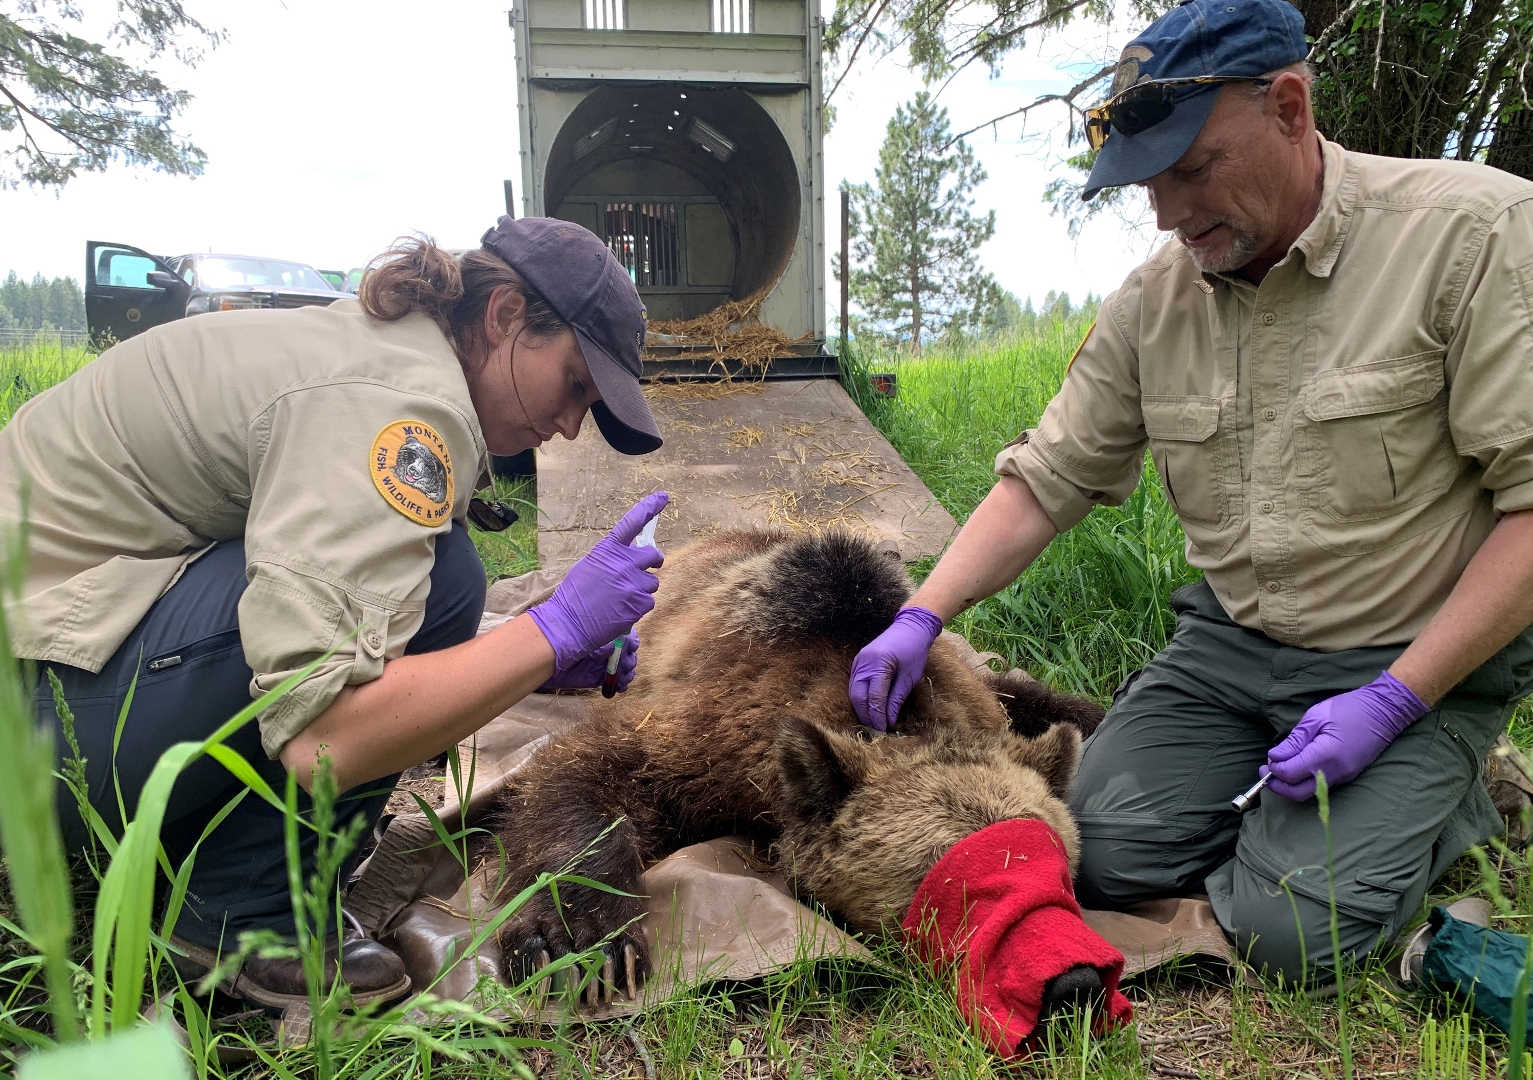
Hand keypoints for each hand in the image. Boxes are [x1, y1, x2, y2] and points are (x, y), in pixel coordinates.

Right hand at [528, 492, 667, 668]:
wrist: (568, 623)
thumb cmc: (575, 595)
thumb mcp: (590, 566)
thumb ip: (612, 558)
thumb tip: (632, 557)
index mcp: (608, 549)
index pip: (632, 523)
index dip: (649, 508)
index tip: (663, 497)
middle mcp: (624, 563)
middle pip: (653, 555)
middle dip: (654, 561)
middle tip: (651, 566)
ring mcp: (633, 583)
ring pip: (652, 582)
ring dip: (642, 588)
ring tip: (622, 598)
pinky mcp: (640, 603)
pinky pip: (649, 601)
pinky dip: (639, 606)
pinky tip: (622, 610)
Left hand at [539, 631, 638, 691]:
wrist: (545, 653)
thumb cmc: (567, 636)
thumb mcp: (588, 634)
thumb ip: (603, 641)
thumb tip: (612, 651)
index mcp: (605, 631)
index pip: (625, 636)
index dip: (631, 642)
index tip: (632, 647)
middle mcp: (604, 646)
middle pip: (625, 654)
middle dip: (629, 660)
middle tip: (627, 666)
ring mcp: (599, 662)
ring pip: (621, 669)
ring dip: (627, 673)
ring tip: (625, 678)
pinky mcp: (594, 677)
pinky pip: (611, 682)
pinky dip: (619, 685)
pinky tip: (621, 686)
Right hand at [848, 606, 943, 730]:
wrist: (910, 627)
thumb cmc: (914, 650)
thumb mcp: (910, 677)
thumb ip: (897, 698)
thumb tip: (889, 720)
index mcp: (879, 664)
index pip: (874, 696)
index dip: (878, 715)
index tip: (883, 729)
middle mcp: (863, 662)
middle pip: (858, 696)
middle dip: (866, 714)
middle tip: (876, 728)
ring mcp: (858, 661)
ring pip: (853, 691)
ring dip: (861, 708)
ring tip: (872, 721)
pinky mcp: (858, 662)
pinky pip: (854, 684)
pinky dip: (860, 698)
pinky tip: (868, 707)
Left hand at [1263, 670, 1429, 800]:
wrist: (1385, 711)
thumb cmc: (1348, 709)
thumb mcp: (1315, 718)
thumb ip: (1294, 741)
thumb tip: (1275, 757)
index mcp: (1325, 756)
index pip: (1291, 774)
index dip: (1274, 769)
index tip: (1267, 759)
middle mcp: (1335, 772)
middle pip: (1298, 793)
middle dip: (1278, 786)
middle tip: (1266, 771)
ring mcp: (1344, 776)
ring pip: (1310, 791)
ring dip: (1291, 784)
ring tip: (1280, 767)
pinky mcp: (1348, 775)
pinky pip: (1321, 785)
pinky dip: (1304, 780)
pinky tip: (1297, 766)